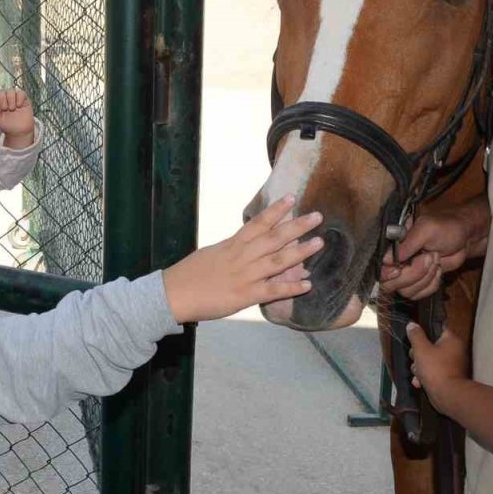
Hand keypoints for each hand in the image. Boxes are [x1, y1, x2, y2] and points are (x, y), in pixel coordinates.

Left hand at [0, 88, 35, 146]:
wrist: (19, 131)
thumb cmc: (7, 125)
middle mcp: (5, 99)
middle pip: (1, 91)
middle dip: (2, 100)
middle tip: (5, 109)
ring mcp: (14, 98)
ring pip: (10, 90)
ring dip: (10, 99)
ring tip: (12, 108)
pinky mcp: (23, 99)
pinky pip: (21, 93)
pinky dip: (19, 98)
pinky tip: (19, 106)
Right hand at [162, 196, 321, 322]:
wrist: (173, 294)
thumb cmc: (189, 274)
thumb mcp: (211, 254)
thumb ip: (232, 250)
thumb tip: (246, 246)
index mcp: (232, 245)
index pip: (257, 223)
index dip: (276, 210)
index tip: (292, 198)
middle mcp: (241, 257)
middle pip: (273, 237)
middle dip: (297, 226)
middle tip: (318, 216)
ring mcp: (245, 276)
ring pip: (278, 261)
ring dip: (300, 252)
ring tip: (319, 243)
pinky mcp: (245, 296)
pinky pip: (272, 291)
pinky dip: (291, 287)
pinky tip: (307, 284)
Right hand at [379, 202, 485, 299]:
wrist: (465, 237)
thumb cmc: (445, 227)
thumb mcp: (425, 229)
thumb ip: (406, 244)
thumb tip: (385, 260)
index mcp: (392, 246)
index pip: (379, 266)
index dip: (387, 272)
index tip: (399, 268)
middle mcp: (396, 261)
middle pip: (389, 284)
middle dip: (412, 275)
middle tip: (429, 258)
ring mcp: (407, 274)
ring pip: (406, 291)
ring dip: (425, 278)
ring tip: (435, 259)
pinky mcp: (420, 283)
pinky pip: (419, 294)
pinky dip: (431, 284)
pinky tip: (437, 269)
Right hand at [407, 322, 468, 413]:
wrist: (447, 395)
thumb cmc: (435, 368)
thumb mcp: (421, 349)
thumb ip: (415, 335)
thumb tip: (412, 324)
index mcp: (451, 340)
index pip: (437, 328)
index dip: (424, 332)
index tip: (414, 338)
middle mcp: (455, 351)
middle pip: (431, 346)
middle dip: (418, 354)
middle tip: (415, 359)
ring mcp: (452, 365)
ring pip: (430, 360)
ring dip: (420, 367)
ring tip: (418, 374)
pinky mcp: (449, 377)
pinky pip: (434, 372)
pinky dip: (426, 376)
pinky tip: (419, 383)